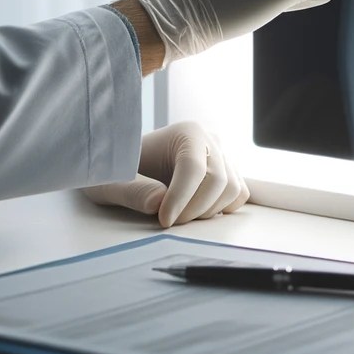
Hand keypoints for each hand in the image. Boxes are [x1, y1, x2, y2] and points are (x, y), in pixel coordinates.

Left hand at [82, 121, 248, 227]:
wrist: (128, 168)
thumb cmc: (120, 171)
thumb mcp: (114, 181)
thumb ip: (133, 190)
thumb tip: (158, 202)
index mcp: (186, 132)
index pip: (193, 167)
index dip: (180, 198)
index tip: (163, 220)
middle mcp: (209, 140)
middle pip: (217, 180)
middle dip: (193, 208)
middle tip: (168, 221)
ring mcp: (223, 156)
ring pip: (231, 189)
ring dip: (207, 211)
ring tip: (180, 214)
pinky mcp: (229, 173)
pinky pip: (239, 195)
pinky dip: (221, 209)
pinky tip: (195, 210)